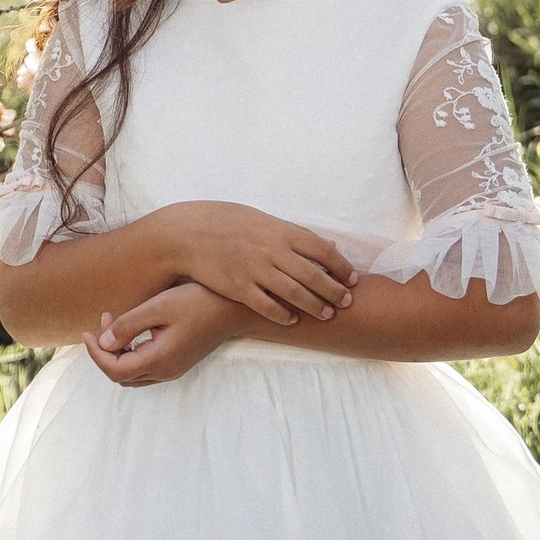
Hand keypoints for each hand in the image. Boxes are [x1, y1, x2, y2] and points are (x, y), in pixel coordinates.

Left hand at [85, 280, 237, 388]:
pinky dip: (132, 353)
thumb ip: (129, 325)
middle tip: (104, 320)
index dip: (95, 354)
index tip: (86, 332)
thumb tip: (104, 343)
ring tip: (114, 323)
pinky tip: (133, 330)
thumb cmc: (198, 302)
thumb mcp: (160, 306)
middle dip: (105, 352)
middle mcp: (166, 371)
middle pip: (122, 376)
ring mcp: (174, 369)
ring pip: (133, 374)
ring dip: (118, 353)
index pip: (115, 370)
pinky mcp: (179, 362)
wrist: (234, 308)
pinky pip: (147, 368)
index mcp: (160, 359)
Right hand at [170, 203, 355, 324]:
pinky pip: (267, 306)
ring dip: (314, 306)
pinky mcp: (238, 288)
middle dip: (335, 291)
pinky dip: (283, 314)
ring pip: (294, 293)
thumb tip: (329, 245)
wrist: (187, 233)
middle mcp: (271, 250)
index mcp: (280, 230)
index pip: (322, 250)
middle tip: (347, 302)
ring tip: (327, 314)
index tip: (353, 279)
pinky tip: (293, 319)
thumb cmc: (227, 223)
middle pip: (314, 275)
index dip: (342, 267)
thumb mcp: (263, 220)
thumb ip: (295, 234)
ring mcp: (254, 270)